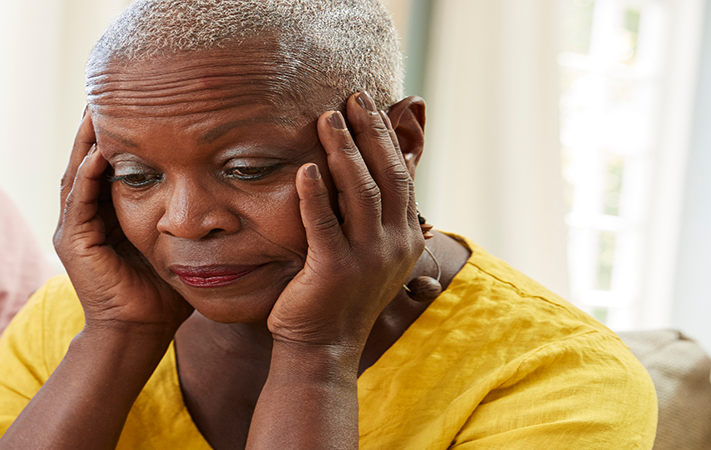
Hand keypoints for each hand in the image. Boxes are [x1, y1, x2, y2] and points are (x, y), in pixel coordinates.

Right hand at [55, 108, 193, 332]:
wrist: (138, 334)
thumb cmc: (161, 296)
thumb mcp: (174, 245)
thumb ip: (183, 219)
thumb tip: (221, 192)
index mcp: (104, 216)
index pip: (106, 165)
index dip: (115, 135)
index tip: (132, 103)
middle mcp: (83, 218)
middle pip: (86, 160)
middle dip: (95, 128)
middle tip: (106, 92)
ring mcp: (74, 229)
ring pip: (78, 172)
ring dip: (87, 142)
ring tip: (97, 109)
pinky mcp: (74, 243)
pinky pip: (79, 199)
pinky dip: (88, 174)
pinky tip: (100, 152)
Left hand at [267, 92, 424, 347]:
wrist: (321, 348)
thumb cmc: (336, 297)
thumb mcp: (367, 253)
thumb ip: (372, 215)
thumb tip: (378, 166)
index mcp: (405, 238)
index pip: (399, 175)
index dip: (384, 137)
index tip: (368, 105)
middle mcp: (394, 245)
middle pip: (385, 174)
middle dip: (368, 132)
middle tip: (351, 98)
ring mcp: (368, 258)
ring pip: (360, 191)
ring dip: (343, 150)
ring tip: (326, 118)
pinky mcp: (335, 270)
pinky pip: (324, 222)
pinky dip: (315, 192)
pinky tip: (305, 167)